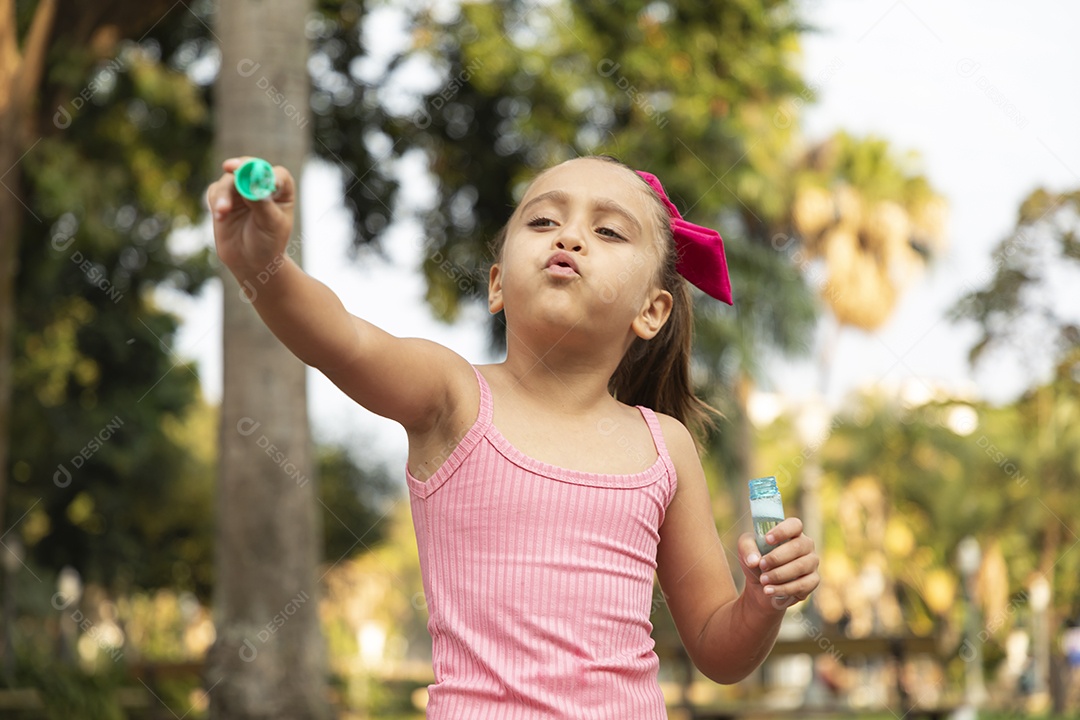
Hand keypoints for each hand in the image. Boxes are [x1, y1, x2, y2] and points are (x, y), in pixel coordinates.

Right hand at [206, 157, 295, 281]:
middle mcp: (261, 186)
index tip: (257, 177)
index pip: (277, 174)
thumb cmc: (268, 243)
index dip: (267, 173)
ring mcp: (241, 190)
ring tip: (222, 212)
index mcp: (281, 191)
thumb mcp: (270, 224)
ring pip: (229, 180)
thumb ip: (261, 203)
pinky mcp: (224, 198)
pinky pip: (215, 191)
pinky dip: (215, 200)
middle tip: (229, 168)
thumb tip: (249, 183)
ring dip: (223, 193)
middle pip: (249, 167)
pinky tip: (220, 216)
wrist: (250, 262)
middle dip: (239, 168)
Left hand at [738, 517, 818, 609]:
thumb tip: (754, 560)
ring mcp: (811, 563)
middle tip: (761, 565)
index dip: (782, 531)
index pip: (795, 525)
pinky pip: (803, 585)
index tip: (767, 540)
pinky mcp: (813, 581)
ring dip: (779, 574)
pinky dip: (784, 589)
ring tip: (763, 580)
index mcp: (792, 533)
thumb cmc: (757, 561)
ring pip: (800, 566)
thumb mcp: (745, 550)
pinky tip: (769, 591)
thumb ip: (746, 548)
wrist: (761, 587)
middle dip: (776, 557)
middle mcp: (805, 545)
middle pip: (798, 546)